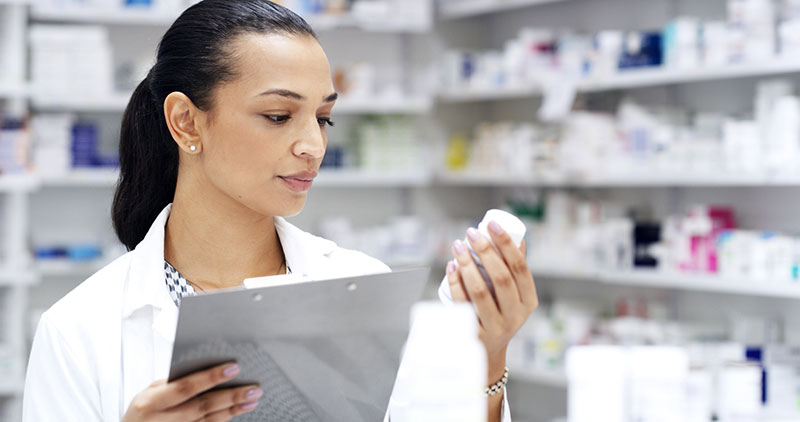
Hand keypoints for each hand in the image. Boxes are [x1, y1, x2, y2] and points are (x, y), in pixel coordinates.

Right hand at [122, 363, 261, 421]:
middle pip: (203, 406)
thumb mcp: (148, 393)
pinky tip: (237, 411)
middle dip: (231, 396)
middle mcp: (163, 421)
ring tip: (252, 399)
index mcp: (151, 403)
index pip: (186, 387)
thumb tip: (206, 367)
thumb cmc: (142, 410)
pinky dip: (224, 420)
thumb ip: (173, 382)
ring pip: (210, 421)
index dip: (211, 377)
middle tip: (254, 388)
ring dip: (234, 409)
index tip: (234, 367)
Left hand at [446, 221, 538, 376]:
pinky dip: (455, 283)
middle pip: (501, 278)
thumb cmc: (499, 313)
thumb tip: (518, 237)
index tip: (491, 224)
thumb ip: (515, 269)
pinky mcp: (475, 335)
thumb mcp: (513, 295)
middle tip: (471, 233)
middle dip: (485, 251)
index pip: (520, 267)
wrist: (487, 352)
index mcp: (528, 301)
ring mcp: (495, 328)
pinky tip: (451, 266)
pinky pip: (463, 304)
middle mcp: (515, 316)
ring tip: (458, 246)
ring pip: (481, 291)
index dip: (506, 243)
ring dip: (467, 264)